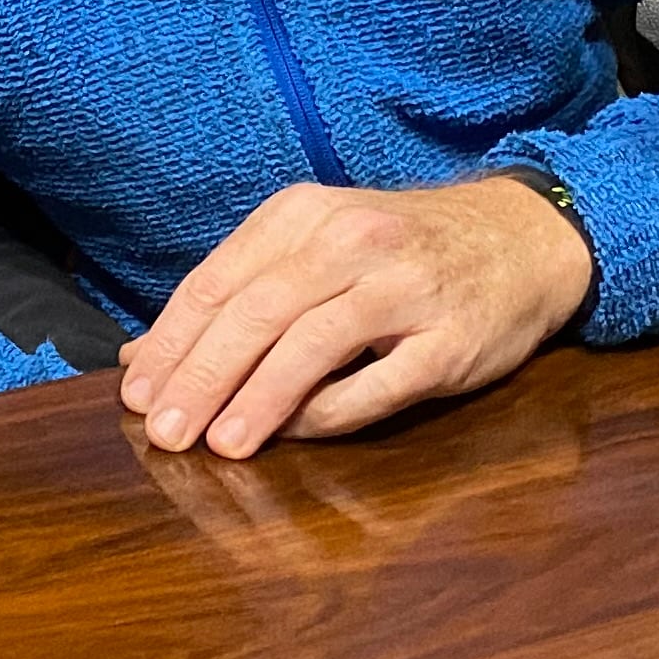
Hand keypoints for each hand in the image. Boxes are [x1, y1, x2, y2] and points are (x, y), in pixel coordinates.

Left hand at [115, 175, 595, 458]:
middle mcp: (351, 242)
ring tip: (218, 444)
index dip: (171, 343)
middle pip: (256, 313)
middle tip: (164, 432)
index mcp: (303, 214)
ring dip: (258, 398)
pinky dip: (329, 411)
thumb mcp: (315, 246)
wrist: (521, 237)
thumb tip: (142, 357)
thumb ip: (235, 294)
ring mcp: (404, 289)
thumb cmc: (399, 251)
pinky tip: (295, 435)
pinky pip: (378, 382)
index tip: (137, 395)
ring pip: (312, 345)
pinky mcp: (449, 340)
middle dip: (200, 377)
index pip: (217, 283)